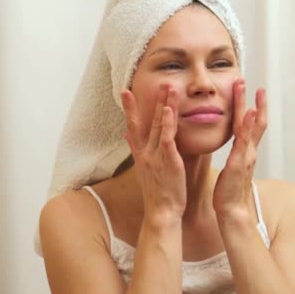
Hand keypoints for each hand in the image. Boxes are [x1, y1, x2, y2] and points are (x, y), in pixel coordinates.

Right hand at [122, 84, 186, 220]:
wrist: (161, 212)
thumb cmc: (158, 193)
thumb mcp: (143, 170)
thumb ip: (136, 149)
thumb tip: (126, 135)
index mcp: (141, 154)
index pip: (133, 126)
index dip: (129, 109)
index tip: (126, 92)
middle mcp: (146, 152)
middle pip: (147, 121)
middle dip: (151, 100)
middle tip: (157, 81)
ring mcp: (156, 156)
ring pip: (158, 125)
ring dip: (163, 105)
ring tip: (167, 87)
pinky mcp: (168, 161)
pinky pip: (167, 139)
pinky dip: (167, 124)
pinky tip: (168, 111)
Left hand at [213, 79, 267, 222]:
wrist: (231, 209)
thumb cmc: (229, 190)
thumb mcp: (233, 167)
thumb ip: (236, 154)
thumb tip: (236, 144)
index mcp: (246, 151)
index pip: (250, 125)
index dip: (251, 107)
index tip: (249, 91)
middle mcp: (249, 151)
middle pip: (255, 121)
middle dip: (254, 102)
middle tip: (252, 83)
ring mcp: (246, 156)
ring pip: (251, 127)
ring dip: (250, 106)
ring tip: (251, 90)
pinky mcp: (239, 163)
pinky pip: (244, 142)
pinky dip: (248, 127)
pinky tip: (248, 114)